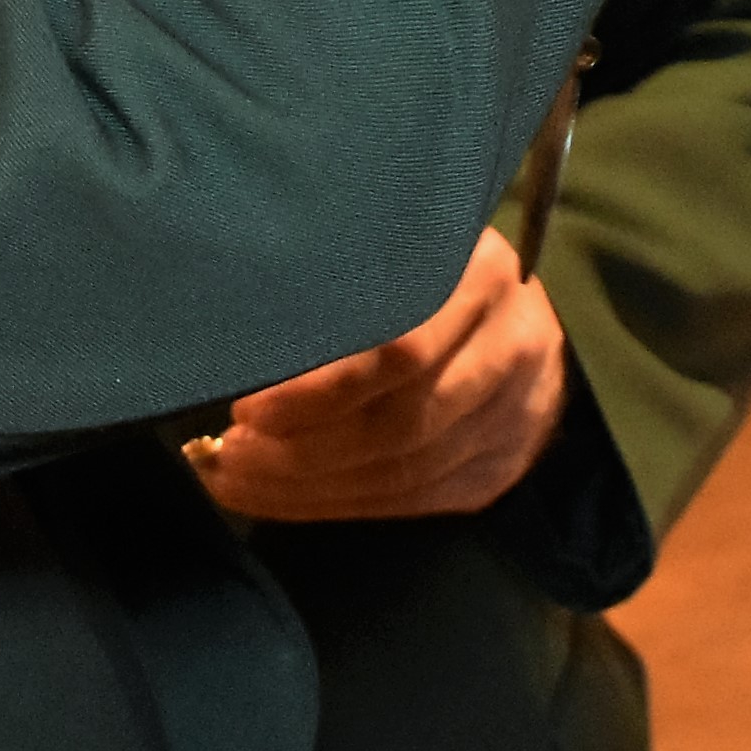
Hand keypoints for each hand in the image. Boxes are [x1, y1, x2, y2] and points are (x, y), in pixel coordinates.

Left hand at [193, 228, 570, 519]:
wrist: (523, 315)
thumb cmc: (430, 266)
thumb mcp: (397, 244)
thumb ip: (346, 275)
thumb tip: (243, 326)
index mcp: (483, 275)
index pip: (399, 352)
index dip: (318, 392)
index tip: (247, 409)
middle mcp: (513, 349)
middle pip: (402, 424)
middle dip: (302, 452)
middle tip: (227, 456)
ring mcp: (515, 418)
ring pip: (404, 475)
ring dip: (309, 489)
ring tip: (235, 479)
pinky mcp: (498, 470)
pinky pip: (413, 503)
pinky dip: (341, 506)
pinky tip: (283, 497)